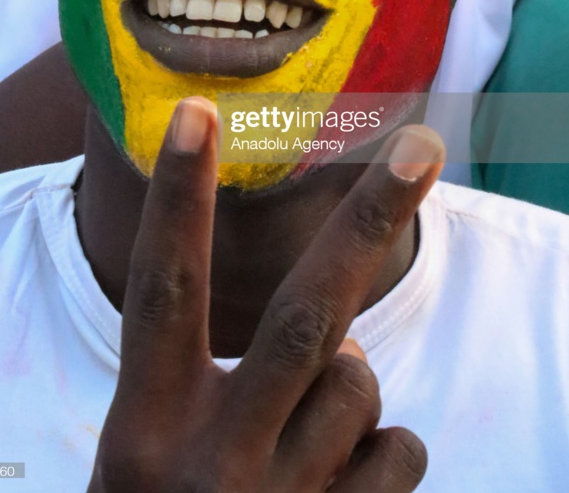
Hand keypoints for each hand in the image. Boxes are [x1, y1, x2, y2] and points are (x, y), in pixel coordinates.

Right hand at [88, 98, 443, 491]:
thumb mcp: (153, 452)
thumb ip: (221, 383)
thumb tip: (346, 334)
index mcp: (147, 430)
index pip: (162, 293)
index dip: (177, 202)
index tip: (193, 113)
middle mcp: (213, 465)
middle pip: (308, 318)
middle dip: (368, 222)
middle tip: (421, 146)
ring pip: (362, 385)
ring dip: (351, 383)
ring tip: (305, 427)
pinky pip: (398, 454)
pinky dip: (382, 450)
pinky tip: (337, 485)